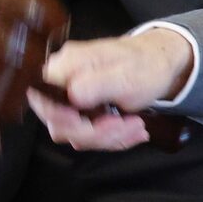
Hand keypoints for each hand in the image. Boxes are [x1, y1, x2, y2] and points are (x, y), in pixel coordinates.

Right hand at [31, 30, 193, 151]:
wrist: (159, 65)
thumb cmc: (145, 64)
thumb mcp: (126, 75)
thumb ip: (97, 83)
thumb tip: (72, 95)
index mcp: (66, 66)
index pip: (43, 98)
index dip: (61, 117)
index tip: (87, 123)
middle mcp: (62, 82)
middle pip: (60, 123)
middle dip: (96, 132)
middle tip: (127, 125)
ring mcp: (72, 99)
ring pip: (76, 134)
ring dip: (109, 137)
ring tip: (136, 126)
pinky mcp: (83, 113)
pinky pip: (89, 136)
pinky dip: (113, 138)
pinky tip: (132, 130)